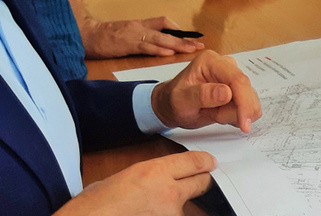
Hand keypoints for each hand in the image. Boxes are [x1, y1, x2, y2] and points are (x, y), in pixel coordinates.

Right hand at [51, 152, 215, 215]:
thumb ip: (146, 178)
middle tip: (196, 181)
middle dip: (200, 181)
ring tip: (143, 215)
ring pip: (183, 208)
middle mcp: (169, 193)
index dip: (204, 162)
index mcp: (154, 172)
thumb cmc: (92, 208)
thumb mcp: (119, 179)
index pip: (193, 162)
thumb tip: (156, 181)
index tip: (209, 162)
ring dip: (172, 209)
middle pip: (201, 183)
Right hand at [79, 16, 203, 58]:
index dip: (179, 30)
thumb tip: (162, 48)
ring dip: (176, 45)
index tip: (191, 38)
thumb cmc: (107, 37)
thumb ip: (144, 39)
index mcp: (141, 25)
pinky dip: (157, 50)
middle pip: (167, 32)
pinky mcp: (126, 44)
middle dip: (184, 40)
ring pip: (159, 39)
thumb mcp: (129, 35)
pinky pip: (145, 46)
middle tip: (199, 45)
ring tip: (190, 49)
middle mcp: (140, 28)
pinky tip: (168, 54)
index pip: (164, 23)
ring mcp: (133, 35)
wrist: (86, 35)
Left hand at [151, 51, 261, 132]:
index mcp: (212, 62)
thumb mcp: (182, 100)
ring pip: (251, 102)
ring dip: (234, 115)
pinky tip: (221, 114)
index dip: (244, 103)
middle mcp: (226, 66)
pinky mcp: (239, 91)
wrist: (173, 106)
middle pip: (247, 92)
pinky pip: (250, 108)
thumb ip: (202, 95)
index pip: (238, 80)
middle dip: (235, 111)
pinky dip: (237, 117)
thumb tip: (227, 93)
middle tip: (215, 116)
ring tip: (214, 113)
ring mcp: (234, 79)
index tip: (244, 124)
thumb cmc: (174, 100)